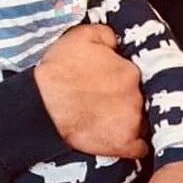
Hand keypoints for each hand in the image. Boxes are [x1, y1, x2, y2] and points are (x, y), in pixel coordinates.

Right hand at [36, 25, 148, 157]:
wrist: (39, 107)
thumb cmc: (57, 73)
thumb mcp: (80, 36)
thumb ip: (107, 35)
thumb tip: (117, 41)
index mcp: (130, 70)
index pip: (140, 75)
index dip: (127, 79)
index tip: (116, 82)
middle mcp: (136, 95)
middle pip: (143, 97)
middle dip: (129, 99)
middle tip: (109, 100)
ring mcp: (132, 121)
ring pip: (143, 120)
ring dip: (133, 120)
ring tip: (112, 120)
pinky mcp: (123, 143)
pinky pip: (140, 147)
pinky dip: (134, 144)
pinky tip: (120, 138)